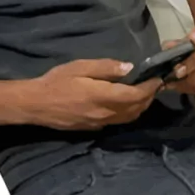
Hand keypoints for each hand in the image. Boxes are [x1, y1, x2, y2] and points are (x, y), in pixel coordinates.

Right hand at [28, 59, 161, 130]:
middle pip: (136, 109)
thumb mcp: (80, 67)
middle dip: (149, 97)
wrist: (36, 104)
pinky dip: (129, 113)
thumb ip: (106, 68)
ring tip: (145, 94)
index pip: (136, 95)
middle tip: (154, 85)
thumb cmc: (57, 81)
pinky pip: (118, 121)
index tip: (158, 78)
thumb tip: (130, 67)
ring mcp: (100, 123)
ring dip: (141, 107)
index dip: (150, 88)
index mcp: (104, 96)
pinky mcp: (94, 127)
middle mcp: (106, 113)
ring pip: (129, 118)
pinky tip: (126, 103)